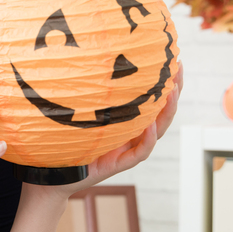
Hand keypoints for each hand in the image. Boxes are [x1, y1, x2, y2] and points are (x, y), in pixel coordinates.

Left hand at [27, 62, 183, 200]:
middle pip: (160, 113)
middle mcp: (129, 134)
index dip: (165, 83)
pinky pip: (137, 155)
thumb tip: (83, 57)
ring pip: (155, 132)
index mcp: (124, 121)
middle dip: (173, 92)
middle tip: (180, 70)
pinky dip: (146, 142)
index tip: (174, 60)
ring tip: (172, 94)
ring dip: (166, 113)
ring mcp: (125, 150)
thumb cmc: (63, 139)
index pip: (151, 100)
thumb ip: (86, 93)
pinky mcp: (116, 165)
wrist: (52, 174)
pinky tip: (150, 128)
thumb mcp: (77, 110)